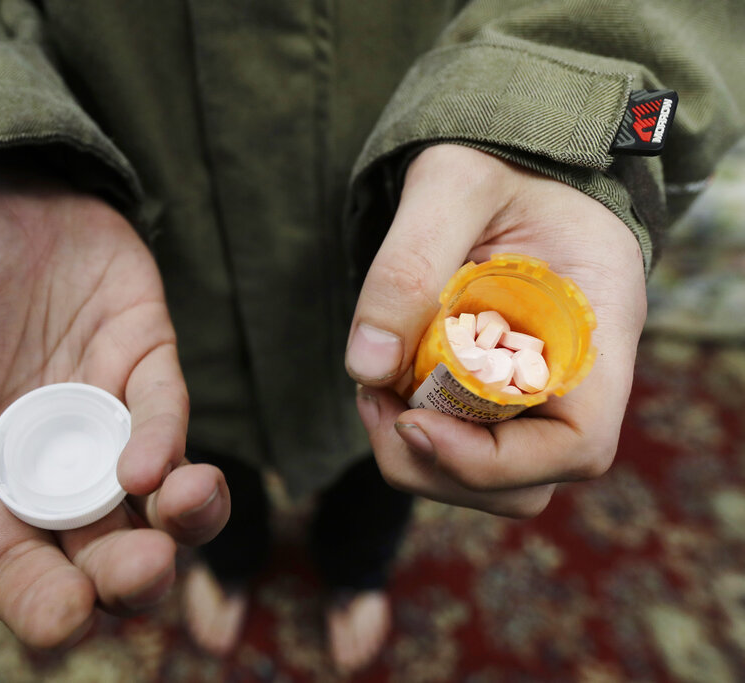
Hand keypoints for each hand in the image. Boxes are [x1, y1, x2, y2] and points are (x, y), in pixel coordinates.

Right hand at [0, 168, 229, 646]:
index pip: (17, 569)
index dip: (44, 605)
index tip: (66, 624)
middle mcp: (50, 462)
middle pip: (101, 549)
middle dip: (129, 575)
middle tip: (141, 574)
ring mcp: (104, 413)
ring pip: (157, 498)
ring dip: (182, 523)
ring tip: (180, 515)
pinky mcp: (145, 360)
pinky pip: (166, 414)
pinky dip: (167, 441)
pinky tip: (155, 459)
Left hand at [345, 144, 646, 517]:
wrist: (512, 154)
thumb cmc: (499, 156)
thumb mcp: (452, 183)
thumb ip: (409, 264)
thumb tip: (368, 367)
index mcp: (597, 325)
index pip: (576, 444)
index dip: (492, 462)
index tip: (413, 423)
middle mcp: (579, 375)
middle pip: (523, 480)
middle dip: (437, 464)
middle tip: (375, 400)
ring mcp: (540, 390)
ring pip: (490, 477)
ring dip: (418, 455)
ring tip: (374, 388)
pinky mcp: (499, 391)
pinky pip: (463, 442)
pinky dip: (412, 431)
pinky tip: (381, 380)